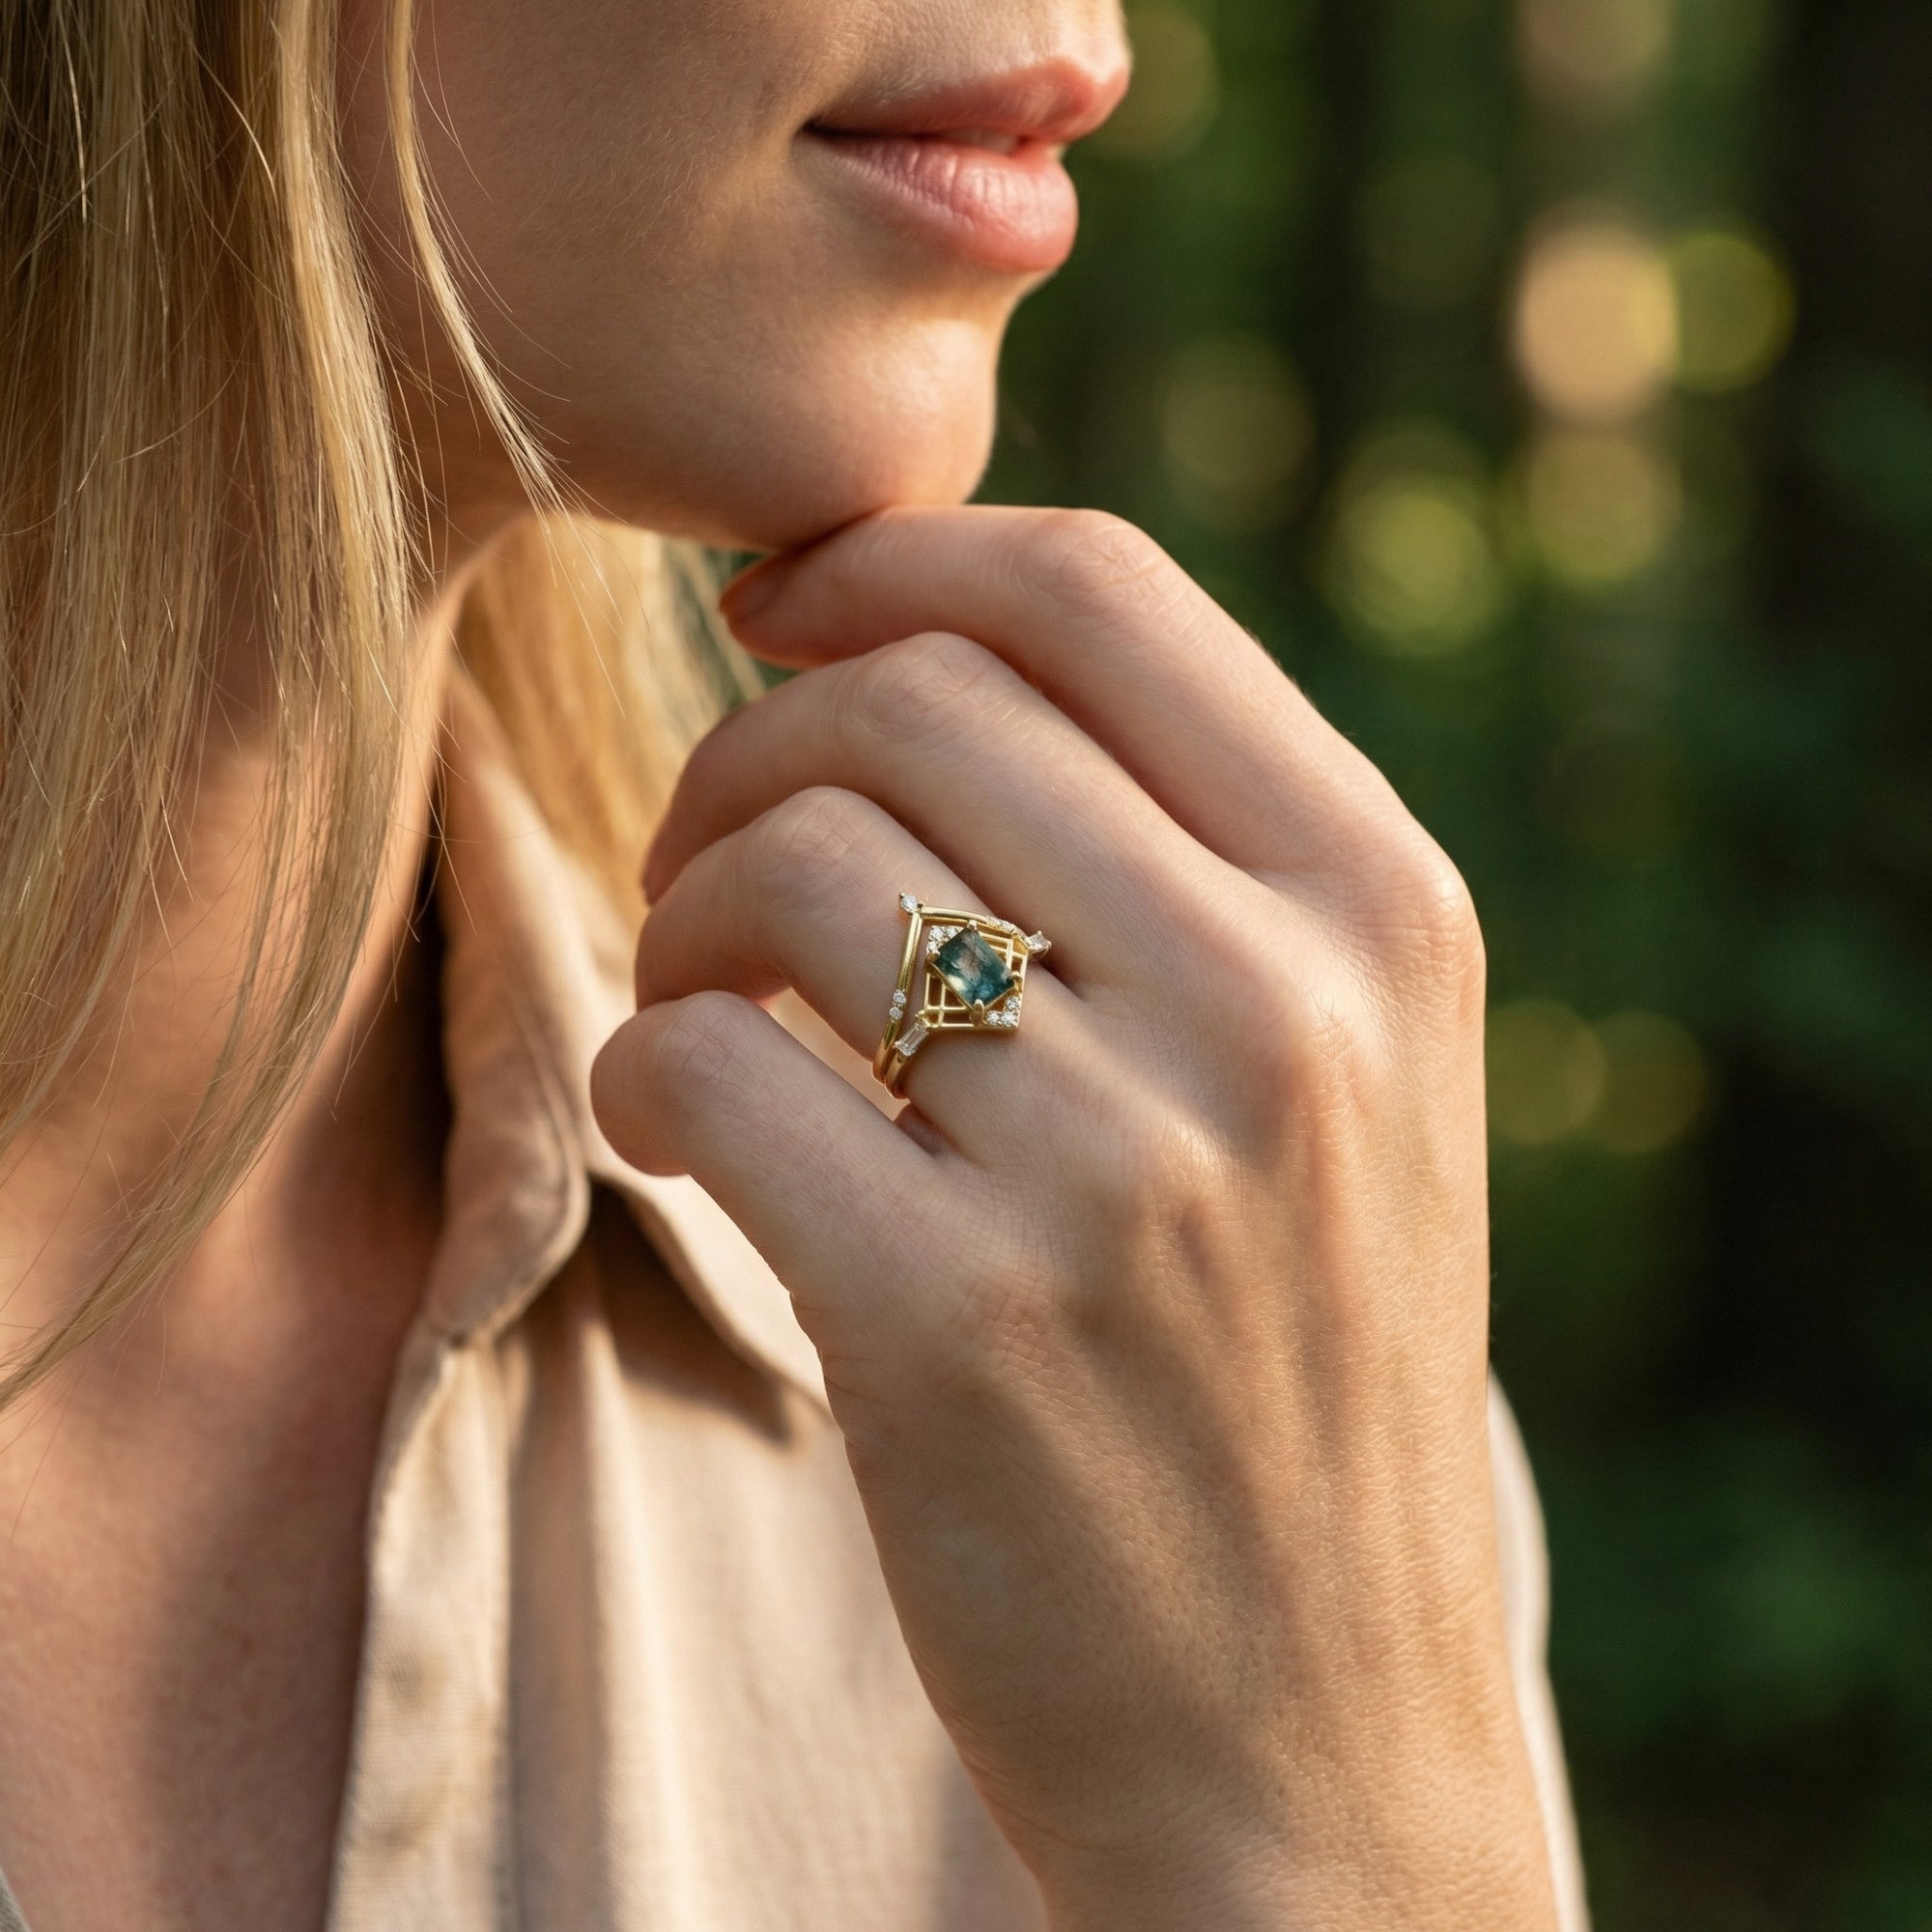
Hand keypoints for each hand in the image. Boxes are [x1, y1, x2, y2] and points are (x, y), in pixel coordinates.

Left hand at [592, 507, 1558, 1931]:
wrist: (1310, 1740)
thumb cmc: (1287, 1370)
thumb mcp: (1334, 1082)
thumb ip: (1182, 856)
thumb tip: (907, 645)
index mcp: (1385, 910)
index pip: (1099, 594)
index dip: (897, 561)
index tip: (780, 614)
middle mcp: (1282, 1009)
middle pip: (911, 705)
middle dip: (756, 744)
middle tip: (715, 860)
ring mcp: (1127, 1169)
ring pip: (791, 869)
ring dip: (683, 912)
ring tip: (704, 1004)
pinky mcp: (957, 1325)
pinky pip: (703, 1063)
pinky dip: (641, 1072)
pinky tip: (681, 1131)